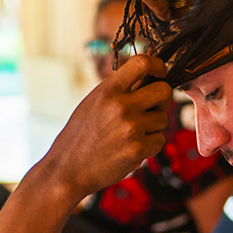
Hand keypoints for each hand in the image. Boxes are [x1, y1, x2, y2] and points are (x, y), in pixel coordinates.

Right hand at [41, 53, 171, 199]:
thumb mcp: (94, 102)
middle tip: (152, 109)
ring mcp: (131, 128)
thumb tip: (148, 77)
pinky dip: (150, 145)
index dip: (158, 65)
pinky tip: (131, 148)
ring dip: (152, 127)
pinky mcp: (138, 149)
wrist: (68, 169)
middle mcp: (121, 105)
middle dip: (163, 100)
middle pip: (164, 91)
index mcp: (108, 90)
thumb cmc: (81, 135)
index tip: (161, 72)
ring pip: (162, 119)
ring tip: (130, 135)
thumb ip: (119, 90)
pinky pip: (159, 140)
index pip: (142, 63)